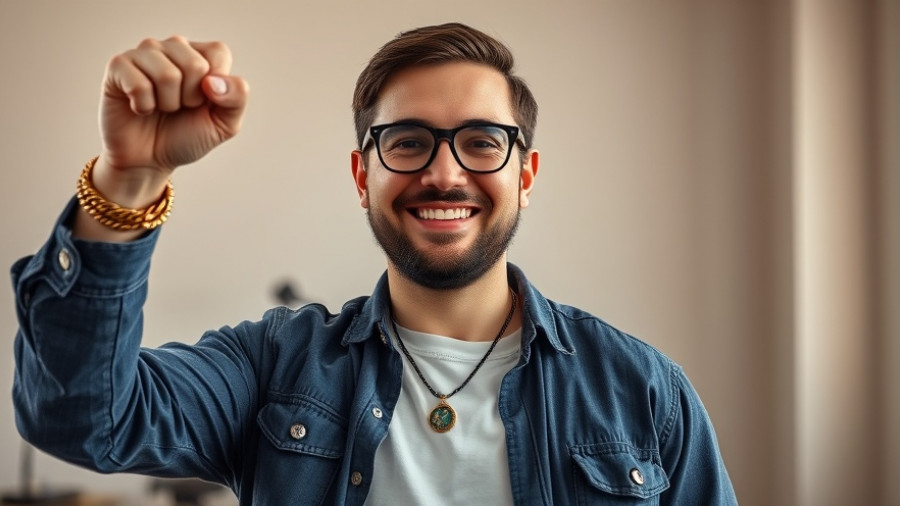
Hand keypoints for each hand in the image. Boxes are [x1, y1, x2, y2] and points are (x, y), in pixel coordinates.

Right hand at [74, 36, 248, 240]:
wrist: (150, 160)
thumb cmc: (187, 136)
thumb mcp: (224, 124)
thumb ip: (237, 98)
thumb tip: (213, 81)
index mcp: (202, 55)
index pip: (218, 53)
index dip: (215, 88)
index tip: (203, 103)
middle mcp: (173, 47)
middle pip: (194, 65)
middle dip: (190, 99)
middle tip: (179, 108)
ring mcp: (144, 53)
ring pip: (167, 75)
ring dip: (167, 103)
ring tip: (160, 107)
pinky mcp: (118, 66)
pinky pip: (139, 84)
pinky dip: (143, 106)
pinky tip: (140, 107)